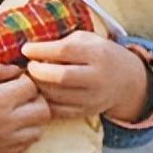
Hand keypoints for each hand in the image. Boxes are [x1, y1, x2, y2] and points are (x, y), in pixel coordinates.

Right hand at [0, 63, 49, 152]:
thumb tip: (17, 71)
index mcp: (0, 99)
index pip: (32, 87)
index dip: (25, 79)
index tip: (12, 78)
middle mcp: (8, 123)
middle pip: (43, 110)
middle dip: (35, 98)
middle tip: (18, 93)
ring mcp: (7, 141)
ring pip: (39, 129)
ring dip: (32, 117)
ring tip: (13, 109)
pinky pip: (27, 144)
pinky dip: (24, 133)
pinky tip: (7, 124)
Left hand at [22, 31, 148, 120]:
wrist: (127, 80)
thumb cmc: (98, 54)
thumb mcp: (86, 40)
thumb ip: (62, 42)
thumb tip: (31, 48)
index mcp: (97, 54)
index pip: (63, 51)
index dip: (40, 50)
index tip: (25, 49)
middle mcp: (97, 77)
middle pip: (60, 77)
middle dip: (37, 71)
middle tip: (29, 66)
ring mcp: (93, 98)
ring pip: (57, 95)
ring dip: (38, 86)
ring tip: (33, 77)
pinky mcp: (87, 112)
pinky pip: (59, 110)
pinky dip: (44, 101)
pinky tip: (41, 91)